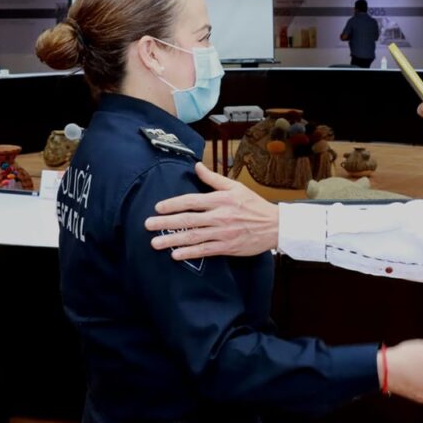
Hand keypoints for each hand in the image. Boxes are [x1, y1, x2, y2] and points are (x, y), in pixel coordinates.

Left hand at [145, 162, 278, 259]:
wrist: (275, 225)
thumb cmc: (254, 205)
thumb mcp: (236, 187)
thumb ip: (214, 179)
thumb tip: (197, 166)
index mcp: (221, 199)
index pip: (192, 200)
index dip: (173, 204)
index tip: (158, 207)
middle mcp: (220, 216)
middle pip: (188, 219)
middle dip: (165, 222)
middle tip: (147, 225)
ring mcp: (223, 233)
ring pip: (193, 236)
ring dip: (173, 240)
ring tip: (155, 243)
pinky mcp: (227, 247)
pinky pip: (205, 250)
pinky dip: (190, 253)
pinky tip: (175, 255)